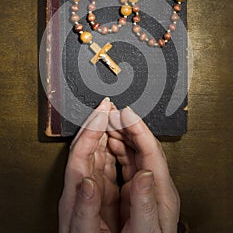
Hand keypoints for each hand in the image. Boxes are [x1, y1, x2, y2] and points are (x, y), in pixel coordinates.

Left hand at [59, 97, 119, 232]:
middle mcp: (81, 184)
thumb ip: (86, 207)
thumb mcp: (85, 232)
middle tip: (109, 104)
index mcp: (76, 192)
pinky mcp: (102, 191)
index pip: (80, 151)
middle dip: (97, 121)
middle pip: (86, 145)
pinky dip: (113, 146)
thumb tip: (88, 182)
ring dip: (105, 130)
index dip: (91, 129)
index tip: (103, 111)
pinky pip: (106, 161)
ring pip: (97, 150)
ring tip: (114, 115)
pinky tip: (118, 139)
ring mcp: (92, 185)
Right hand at [108, 105, 179, 232]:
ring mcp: (146, 184)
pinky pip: (128, 160)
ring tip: (109, 121)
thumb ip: (145, 202)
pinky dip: (118, 146)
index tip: (125, 113)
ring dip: (122, 133)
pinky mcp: (136, 187)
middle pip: (144, 145)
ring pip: (135, 150)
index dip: (138, 129)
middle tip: (111, 111)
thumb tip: (146, 175)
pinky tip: (111, 140)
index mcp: (161, 191)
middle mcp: (155, 183)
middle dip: (127, 125)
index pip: (152, 150)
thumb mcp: (146, 230)